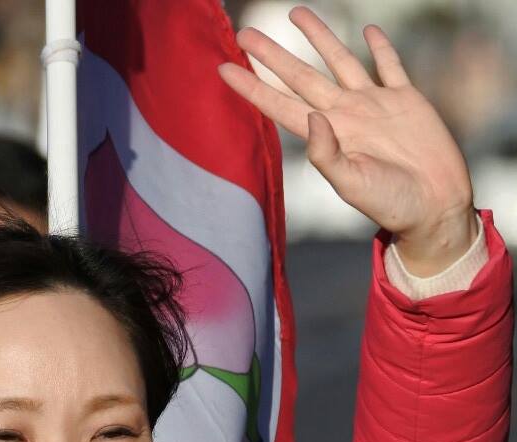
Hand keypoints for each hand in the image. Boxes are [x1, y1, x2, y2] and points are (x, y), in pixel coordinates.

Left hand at [218, 7, 476, 272]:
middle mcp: (346, 114)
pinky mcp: (406, 99)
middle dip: (272, 55)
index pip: (279, 105)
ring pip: (340, 59)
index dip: (252, 87)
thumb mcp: (351, 184)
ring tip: (296, 12)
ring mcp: (374, 104)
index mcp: (328, 136)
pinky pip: (390, 66)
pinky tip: (368, 29)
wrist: (434, 205)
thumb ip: (327, 154)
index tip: (224, 69)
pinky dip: (381, 47)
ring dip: (319, 36)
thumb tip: (312, 116)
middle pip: (301, 76)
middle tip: (245, 32)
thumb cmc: (390, 203)